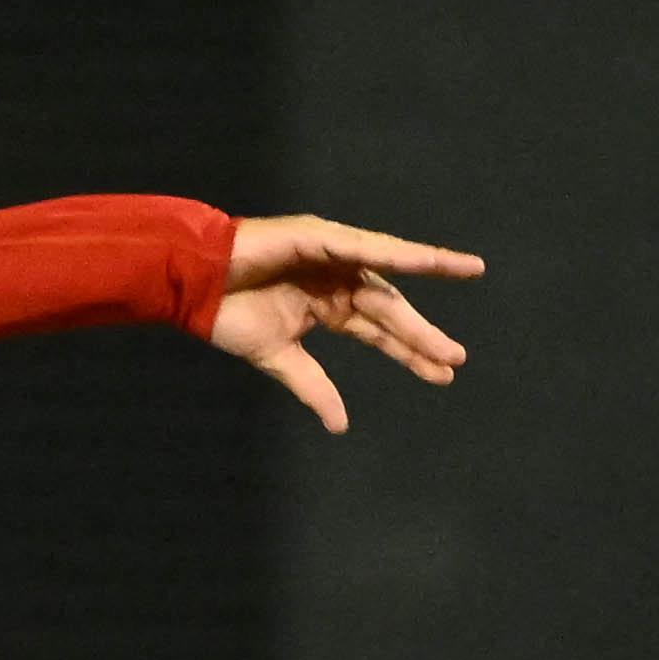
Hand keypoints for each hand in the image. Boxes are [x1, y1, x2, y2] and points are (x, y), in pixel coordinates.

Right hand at [206, 215, 480, 434]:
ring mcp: (329, 253)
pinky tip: (425, 259)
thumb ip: (313, 386)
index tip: (443, 374)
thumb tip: (340, 425)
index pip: (379, 332)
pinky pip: (363, 244)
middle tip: (456, 357)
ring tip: (468, 271)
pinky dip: (394, 250)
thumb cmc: (226, 314)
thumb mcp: (279, 358)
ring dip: (429, 267)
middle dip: (421, 332)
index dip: (410, 352)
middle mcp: (335, 278)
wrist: (190, 286)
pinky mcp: (317, 235)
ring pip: (387, 267)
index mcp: (327, 306)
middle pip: (389, 307)